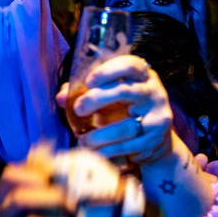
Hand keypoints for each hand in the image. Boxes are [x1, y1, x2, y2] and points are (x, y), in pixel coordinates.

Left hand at [56, 55, 173, 165]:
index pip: (130, 65)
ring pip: (124, 126)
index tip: (88, 81)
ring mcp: (157, 117)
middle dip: (96, 99)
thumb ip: (86, 93)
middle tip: (78, 109)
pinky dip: (107, 150)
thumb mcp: (110, 98)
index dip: (108, 71)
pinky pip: (127, 146)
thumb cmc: (126, 112)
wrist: (156, 142)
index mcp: (143, 77)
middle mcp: (153, 94)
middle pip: (124, 91)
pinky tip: (94, 151)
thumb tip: (60, 97)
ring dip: (98, 135)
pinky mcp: (154, 140)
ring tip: (82, 141)